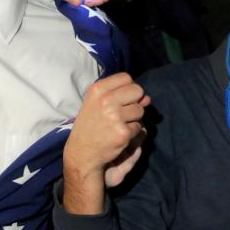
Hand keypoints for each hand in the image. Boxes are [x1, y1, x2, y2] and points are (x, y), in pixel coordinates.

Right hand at [62, 72, 149, 213]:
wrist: (82, 152)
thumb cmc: (90, 124)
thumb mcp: (97, 103)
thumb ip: (121, 95)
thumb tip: (148, 98)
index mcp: (97, 89)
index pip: (126, 77)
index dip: (128, 87)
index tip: (121, 98)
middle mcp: (106, 100)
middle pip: (138, 91)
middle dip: (135, 101)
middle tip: (123, 112)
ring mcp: (115, 117)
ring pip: (140, 110)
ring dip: (134, 118)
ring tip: (118, 125)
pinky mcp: (123, 133)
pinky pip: (139, 127)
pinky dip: (132, 132)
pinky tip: (119, 135)